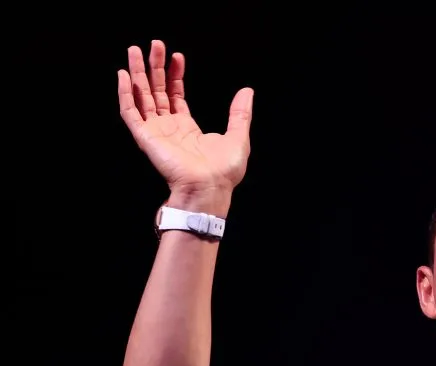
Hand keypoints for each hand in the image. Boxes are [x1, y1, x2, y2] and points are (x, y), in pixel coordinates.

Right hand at [118, 40, 253, 212]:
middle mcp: (168, 128)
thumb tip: (247, 91)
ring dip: (137, 73)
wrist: (209, 187)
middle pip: (157, 91)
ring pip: (141, 96)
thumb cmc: (224, 171)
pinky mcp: (145, 137)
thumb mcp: (238, 137)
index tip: (177, 57)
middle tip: (154, 44)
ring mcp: (155, 132)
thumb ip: (240, 114)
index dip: (175, 75)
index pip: (175, 96)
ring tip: (135, 49)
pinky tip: (123, 74)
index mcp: (187, 128)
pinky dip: (125, 93)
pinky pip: (130, 112)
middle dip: (154, 67)